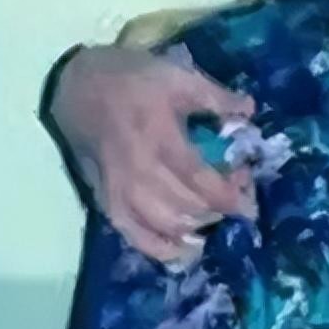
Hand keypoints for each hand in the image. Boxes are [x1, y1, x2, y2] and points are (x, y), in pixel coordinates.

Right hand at [49, 45, 256, 260]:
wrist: (79, 87)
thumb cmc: (134, 80)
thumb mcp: (179, 77)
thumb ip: (217, 97)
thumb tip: (250, 111)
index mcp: (159, 138)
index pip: (198, 179)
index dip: (228, 193)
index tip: (250, 196)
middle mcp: (138, 171)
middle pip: (186, 206)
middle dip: (220, 208)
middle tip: (239, 196)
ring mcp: (119, 190)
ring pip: (163, 225)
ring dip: (197, 227)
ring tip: (217, 216)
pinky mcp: (105, 200)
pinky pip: (133, 235)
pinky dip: (160, 249)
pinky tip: (185, 251)